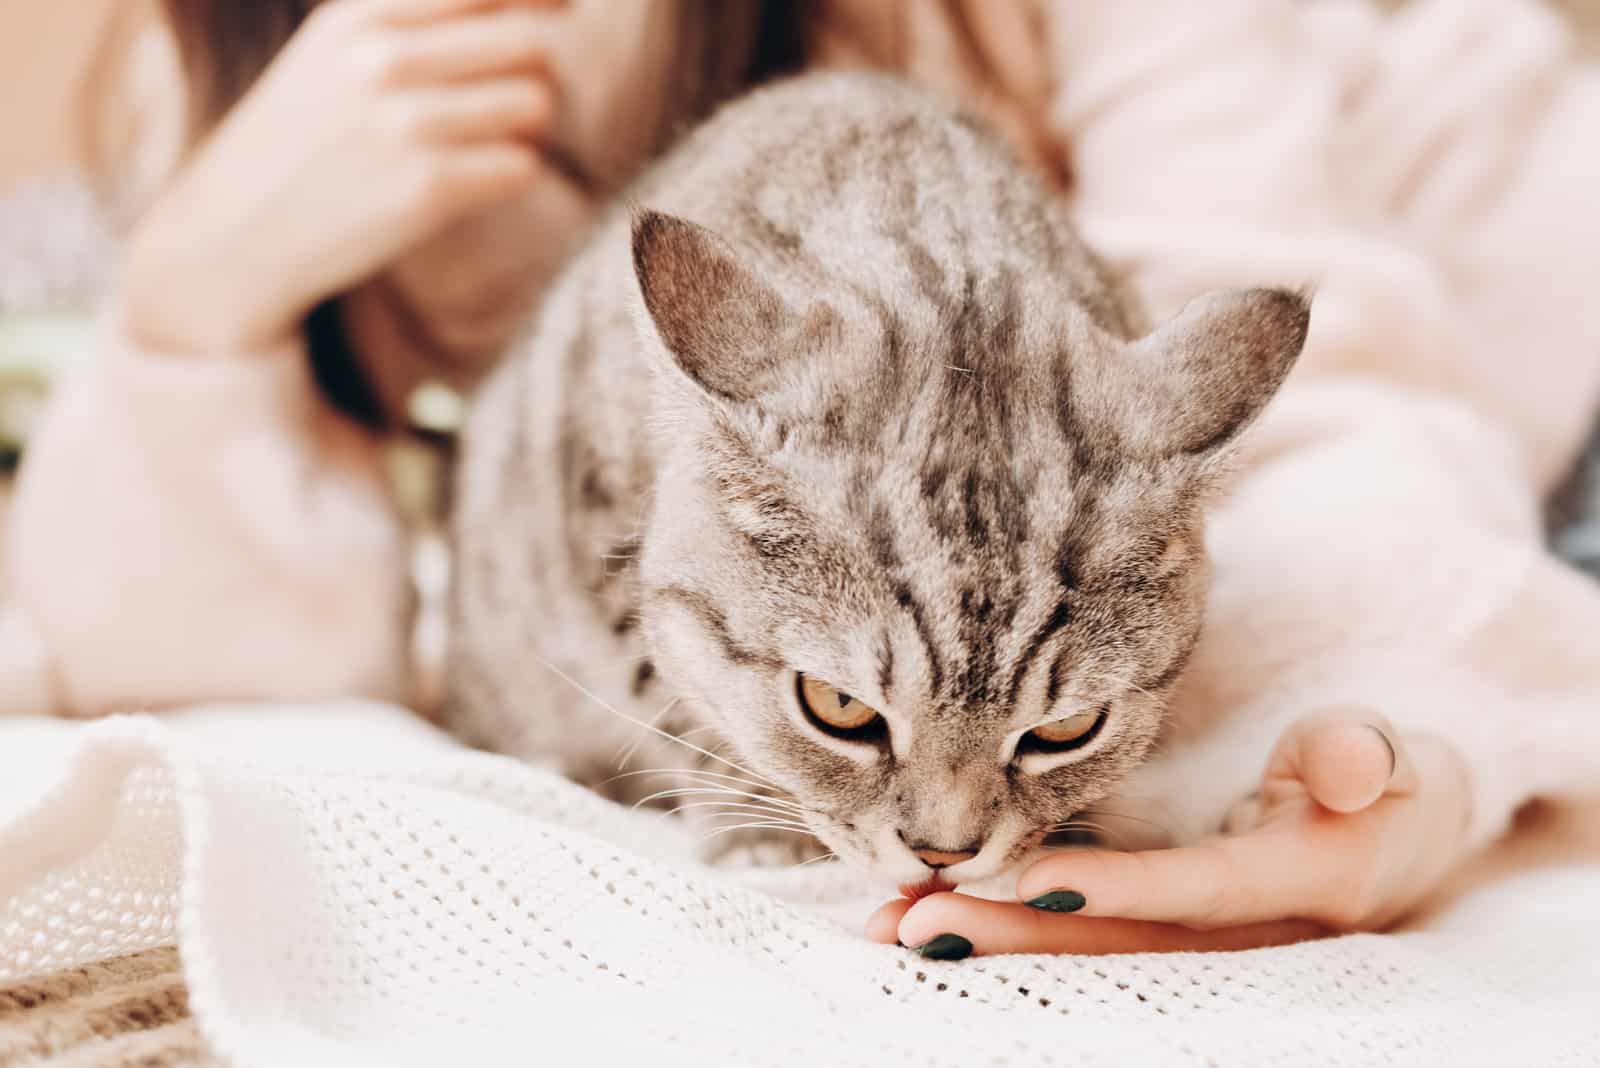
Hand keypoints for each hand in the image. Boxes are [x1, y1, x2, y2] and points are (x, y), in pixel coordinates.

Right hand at [123, 0, 560, 353]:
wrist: (235, 235)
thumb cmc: (304, 139)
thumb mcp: (336, 51)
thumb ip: (419, 20)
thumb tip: (540, 10)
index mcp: (362, 15)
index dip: (542, 1)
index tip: (558, 17)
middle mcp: (382, 60)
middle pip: (531, 43)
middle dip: (538, 73)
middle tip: (510, 100)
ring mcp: (405, 125)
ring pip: (537, 105)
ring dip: (528, 128)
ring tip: (486, 142)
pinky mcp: (428, 189)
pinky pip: (522, 166)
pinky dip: (510, 175)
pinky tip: (472, 181)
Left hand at [866, 709, 1473, 957]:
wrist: (1395, 838)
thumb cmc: (1391, 788)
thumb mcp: (1405, 763)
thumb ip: (1369, 756)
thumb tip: (1349, 761)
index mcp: (1306, 888)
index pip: (1204, 892)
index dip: (1125, 891)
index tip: (1035, 880)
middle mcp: (1243, 935)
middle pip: (1122, 945)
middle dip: (1016, 938)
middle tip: (915, 923)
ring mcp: (1197, 940)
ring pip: (1088, 952)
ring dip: (993, 943)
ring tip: (894, 928)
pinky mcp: (1160, 930)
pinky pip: (1078, 936)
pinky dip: (1003, 928)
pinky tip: (925, 920)